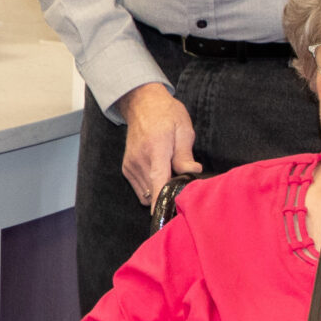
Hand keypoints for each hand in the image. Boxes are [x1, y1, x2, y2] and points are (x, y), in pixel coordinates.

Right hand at [118, 81, 200, 205]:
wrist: (142, 103)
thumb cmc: (166, 113)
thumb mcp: (183, 129)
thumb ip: (185, 155)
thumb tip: (193, 173)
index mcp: (156, 149)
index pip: (158, 181)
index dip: (161, 201)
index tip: (164, 217)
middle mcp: (140, 160)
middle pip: (155, 191)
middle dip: (169, 192)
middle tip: (182, 181)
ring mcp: (131, 165)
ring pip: (147, 194)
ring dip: (158, 190)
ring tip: (168, 173)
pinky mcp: (126, 168)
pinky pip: (140, 189)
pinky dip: (150, 187)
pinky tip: (158, 172)